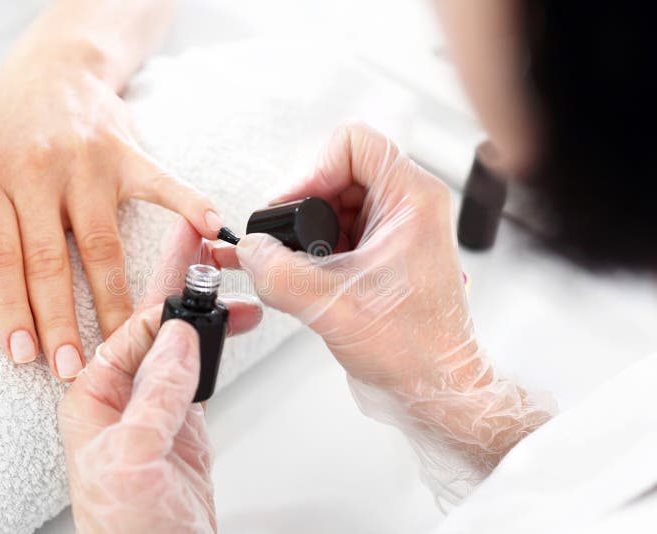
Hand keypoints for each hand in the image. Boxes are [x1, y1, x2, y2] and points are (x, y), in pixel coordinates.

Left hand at [0, 42, 222, 380]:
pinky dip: (187, 206)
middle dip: (61, 319)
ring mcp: (87, 162)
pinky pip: (161, 185)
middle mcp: (36, 170)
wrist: (54, 70)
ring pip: (102, 242)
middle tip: (72, 369)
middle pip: (50, 258)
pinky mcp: (128, 154)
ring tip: (126, 339)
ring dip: (116, 295)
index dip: (8, 307)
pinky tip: (209, 233)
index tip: (21, 352)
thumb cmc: (0, 123)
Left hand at [59, 218, 260, 532]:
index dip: (165, 293)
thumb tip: (179, 337)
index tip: (192, 260)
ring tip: (234, 279)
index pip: (132, 328)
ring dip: (209, 312)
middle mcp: (123, 394)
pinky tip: (229, 324)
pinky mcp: (184, 420)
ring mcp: (156, 405)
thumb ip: (157, 392)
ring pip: (183, 342)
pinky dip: (219, 343)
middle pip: (155, 324)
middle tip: (205, 237)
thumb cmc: (125, 530)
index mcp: (94, 396)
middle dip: (182, 282)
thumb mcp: (133, 456)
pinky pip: (200, 369)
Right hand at [216, 122, 554, 501]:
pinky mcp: (382, 253)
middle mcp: (408, 207)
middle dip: (305, 207)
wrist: (434, 387)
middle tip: (287, 242)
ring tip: (299, 266)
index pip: (354, 144)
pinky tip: (309, 278)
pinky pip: (338, 231)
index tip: (293, 207)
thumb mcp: (333, 307)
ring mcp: (395, 230)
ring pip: (335, 203)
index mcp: (413, 200)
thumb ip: (279, 273)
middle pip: (339, 172)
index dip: (313, 169)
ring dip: (308, 232)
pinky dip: (315, 250)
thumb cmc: (416, 349)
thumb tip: (248, 251)